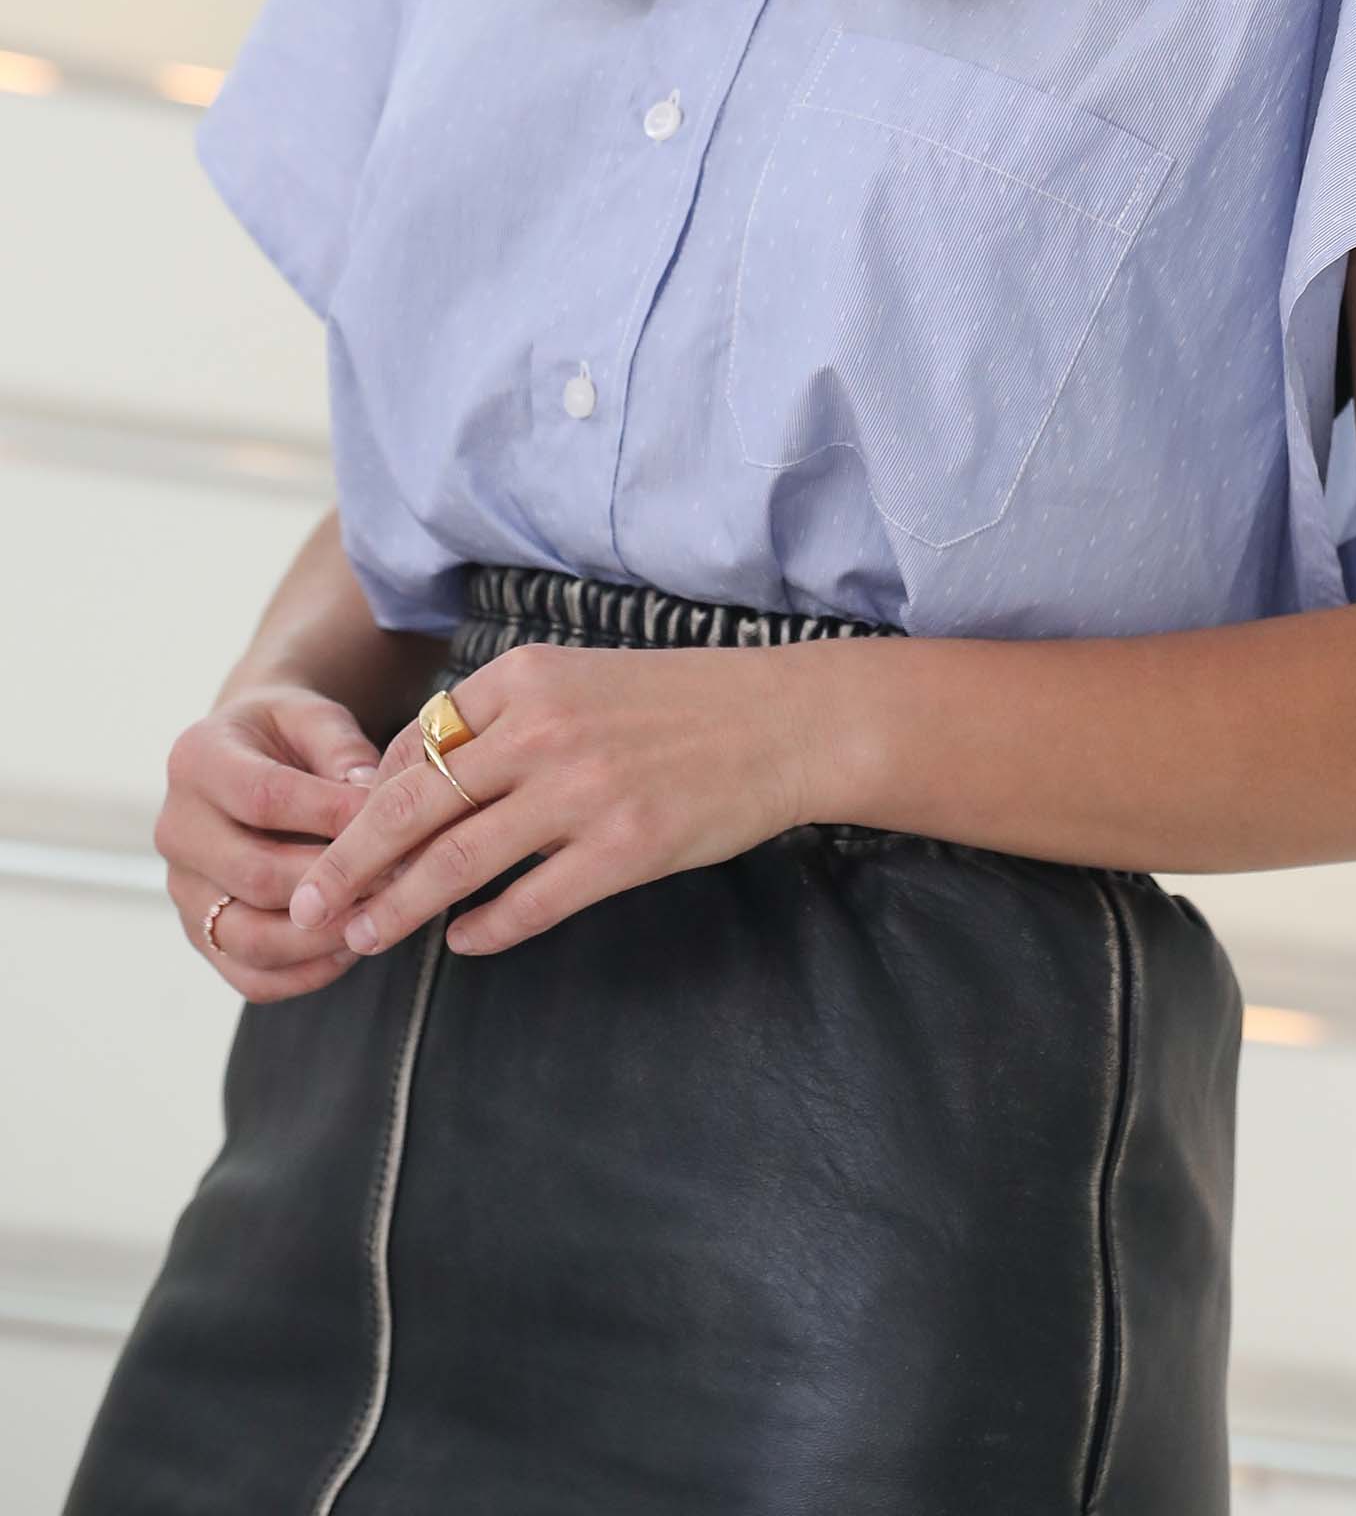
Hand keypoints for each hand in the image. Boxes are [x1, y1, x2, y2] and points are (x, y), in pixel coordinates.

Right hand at [158, 684, 390, 1001]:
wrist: (249, 759)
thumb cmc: (289, 736)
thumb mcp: (314, 717)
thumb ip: (341, 748)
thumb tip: (372, 793)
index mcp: (197, 761)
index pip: (263, 798)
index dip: (330, 813)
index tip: (390, 818)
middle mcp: (177, 831)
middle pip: (254, 875)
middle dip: (333, 882)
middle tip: (399, 878)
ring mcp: (184, 891)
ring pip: (249, 938)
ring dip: (322, 936)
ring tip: (380, 917)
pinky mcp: (202, 935)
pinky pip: (251, 976)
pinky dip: (306, 973)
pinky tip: (354, 947)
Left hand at [284, 639, 823, 960]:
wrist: (782, 720)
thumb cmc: (676, 702)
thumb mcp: (578, 680)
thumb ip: (501, 720)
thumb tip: (414, 780)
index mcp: (525, 678)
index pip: (413, 746)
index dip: (363, 803)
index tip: (331, 843)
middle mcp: (544, 730)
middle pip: (413, 807)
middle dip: (349, 863)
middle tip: (307, 904)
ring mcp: (584, 791)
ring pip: (457, 862)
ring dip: (399, 907)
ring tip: (362, 938)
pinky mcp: (624, 847)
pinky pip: (530, 902)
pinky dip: (487, 928)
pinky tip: (464, 943)